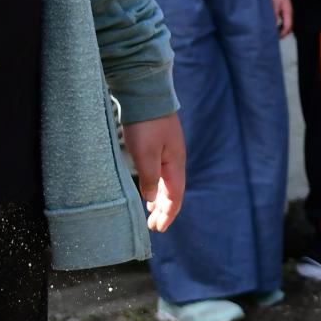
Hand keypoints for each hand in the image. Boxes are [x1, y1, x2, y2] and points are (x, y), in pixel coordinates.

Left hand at [122, 113, 184, 232]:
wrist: (146, 91)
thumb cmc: (145, 124)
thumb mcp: (145, 154)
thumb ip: (149, 178)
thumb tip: (152, 199)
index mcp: (175, 164)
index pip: (175, 197)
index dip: (168, 214)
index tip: (158, 228)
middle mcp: (174, 159)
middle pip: (172, 191)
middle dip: (164, 210)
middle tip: (152, 226)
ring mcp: (168, 150)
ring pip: (166, 181)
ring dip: (159, 198)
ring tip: (151, 211)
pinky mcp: (159, 143)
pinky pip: (160, 171)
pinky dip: (155, 184)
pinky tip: (148, 186)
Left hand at [269, 0, 293, 38]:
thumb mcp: (273, 4)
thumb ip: (273, 16)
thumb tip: (270, 26)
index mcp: (288, 12)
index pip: (288, 27)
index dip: (282, 34)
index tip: (275, 38)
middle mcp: (288, 12)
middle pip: (287, 26)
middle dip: (281, 33)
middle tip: (273, 37)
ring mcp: (284, 9)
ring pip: (284, 23)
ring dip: (278, 28)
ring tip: (271, 32)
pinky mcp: (280, 7)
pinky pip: (280, 18)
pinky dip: (276, 22)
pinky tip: (270, 23)